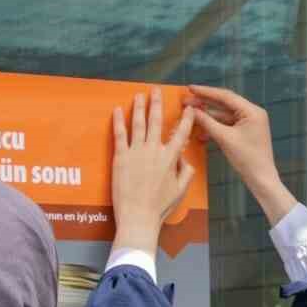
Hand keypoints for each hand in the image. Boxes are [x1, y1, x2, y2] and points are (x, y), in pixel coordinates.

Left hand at [112, 87, 194, 256]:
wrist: (138, 217)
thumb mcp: (180, 190)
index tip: (189, 108)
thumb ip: (186, 171)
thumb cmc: (160, 207)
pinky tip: (117, 110)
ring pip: (138, 124)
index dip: (186, 119)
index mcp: (170, 158)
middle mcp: (154, 150)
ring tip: (138, 95)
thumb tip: (183, 158)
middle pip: (156, 121)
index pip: (180, 133)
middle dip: (156, 103)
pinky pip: (119, 135)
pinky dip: (118, 121)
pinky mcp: (120, 157)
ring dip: (138, 107)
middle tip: (156, 90)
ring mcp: (136, 152)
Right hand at [185, 85, 296, 223]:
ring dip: (207, 117)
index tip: (190, 88)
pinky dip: (214, 128)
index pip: (225, 96)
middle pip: (224, 104)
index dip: (206, 92)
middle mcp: (252, 113)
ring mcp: (248, 123)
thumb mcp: (224, 138)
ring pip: (224, 116)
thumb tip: (191, 110)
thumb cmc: (246, 158)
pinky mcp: (244, 132)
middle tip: (185, 101)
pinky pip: (226, 126)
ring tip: (189, 115)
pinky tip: (200, 133)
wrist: (261, 179)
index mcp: (252, 111)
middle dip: (204, 103)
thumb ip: (207, 122)